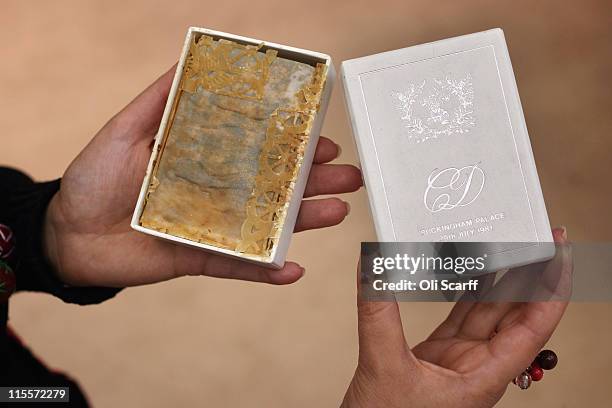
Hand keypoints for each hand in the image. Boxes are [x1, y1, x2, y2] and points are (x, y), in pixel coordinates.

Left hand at [43, 68, 361, 286]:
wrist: (66, 234)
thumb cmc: (93, 178)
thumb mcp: (126, 130)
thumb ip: (160, 101)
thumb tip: (190, 64)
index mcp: (205, 159)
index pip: (259, 150)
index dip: (292, 146)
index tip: (323, 139)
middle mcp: (217, 193)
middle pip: (274, 188)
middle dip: (313, 182)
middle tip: (349, 177)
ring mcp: (213, 228)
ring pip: (266, 226)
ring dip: (303, 221)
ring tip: (337, 212)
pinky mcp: (200, 259)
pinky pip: (238, 268)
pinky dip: (266, 271)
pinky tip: (294, 269)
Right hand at [342, 228, 569, 407]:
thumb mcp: (383, 368)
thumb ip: (378, 312)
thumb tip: (373, 266)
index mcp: (483, 378)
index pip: (533, 328)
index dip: (552, 289)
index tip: (561, 254)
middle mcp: (478, 367)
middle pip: (515, 314)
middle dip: (529, 275)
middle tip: (536, 236)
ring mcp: (458, 361)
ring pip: (487, 312)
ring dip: (498, 279)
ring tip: (507, 243)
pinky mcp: (437, 356)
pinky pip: (460, 316)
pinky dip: (464, 291)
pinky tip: (469, 270)